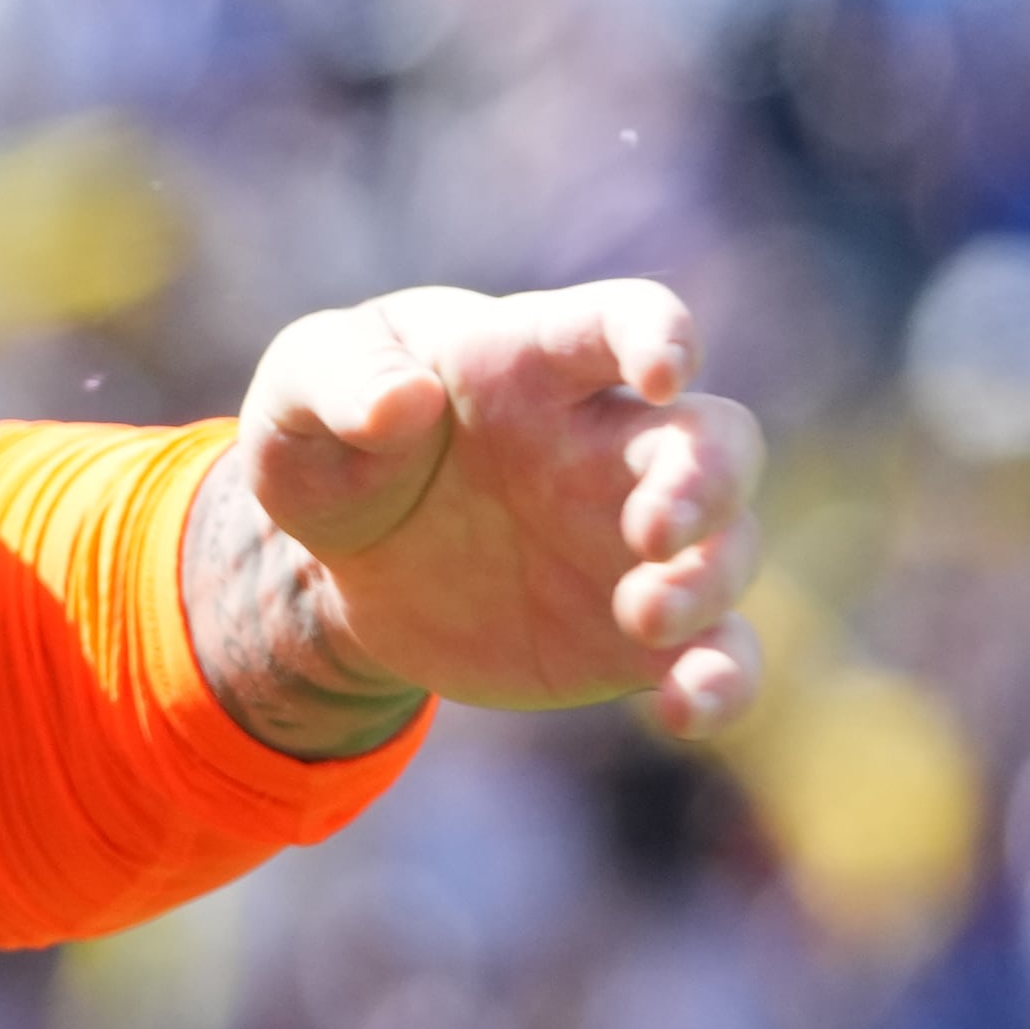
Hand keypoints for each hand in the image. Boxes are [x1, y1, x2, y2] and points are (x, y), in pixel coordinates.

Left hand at [197, 278, 765, 755]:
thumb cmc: (333, 445)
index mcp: (533, 362)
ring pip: (731, 547)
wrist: (334, 569)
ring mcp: (633, 540)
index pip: (625, 319)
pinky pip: (717, 654)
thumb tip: (397, 401)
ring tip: (642, 619)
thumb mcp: (299, 395)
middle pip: (717, 437)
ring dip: (708, 583)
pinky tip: (683, 709)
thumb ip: (339, 379)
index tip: (664, 371)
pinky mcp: (633, 632)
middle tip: (651, 533)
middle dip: (709, 480)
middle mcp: (607, 444)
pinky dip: (722, 681)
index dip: (662, 334)